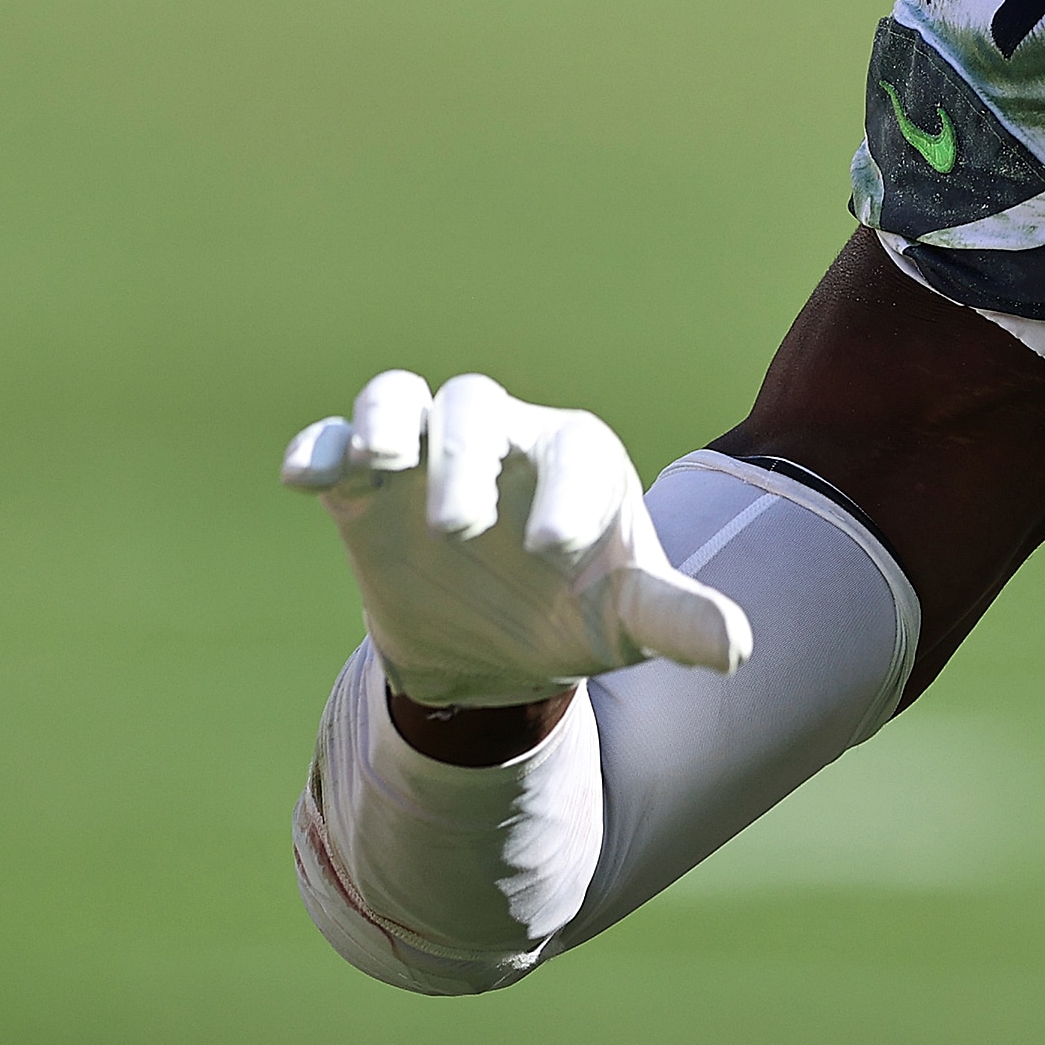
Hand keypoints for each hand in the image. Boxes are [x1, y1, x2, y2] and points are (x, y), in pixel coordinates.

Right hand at [280, 371, 750, 708]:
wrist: (498, 649)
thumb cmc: (578, 613)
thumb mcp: (629, 621)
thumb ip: (677, 620)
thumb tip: (739, 648)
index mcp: (575, 458)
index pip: (574, 449)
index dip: (567, 493)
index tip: (556, 554)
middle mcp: (500, 440)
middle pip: (474, 404)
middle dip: (463, 455)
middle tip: (458, 530)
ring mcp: (426, 455)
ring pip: (401, 396)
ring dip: (385, 420)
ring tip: (379, 465)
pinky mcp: (363, 487)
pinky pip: (334, 442)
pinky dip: (318, 447)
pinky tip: (304, 478)